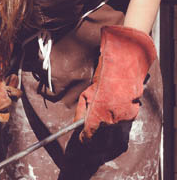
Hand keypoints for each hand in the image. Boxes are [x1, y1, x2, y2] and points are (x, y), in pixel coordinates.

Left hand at [74, 25, 156, 141]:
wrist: (123, 70)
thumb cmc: (102, 80)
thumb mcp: (85, 94)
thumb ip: (80, 111)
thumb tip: (76, 123)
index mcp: (97, 116)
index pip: (89, 134)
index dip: (85, 137)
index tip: (82, 139)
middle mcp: (110, 121)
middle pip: (101, 127)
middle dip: (98, 119)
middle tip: (98, 104)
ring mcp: (123, 118)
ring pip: (113, 122)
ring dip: (110, 114)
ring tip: (108, 98)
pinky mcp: (133, 114)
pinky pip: (123, 117)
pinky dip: (119, 110)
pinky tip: (117, 99)